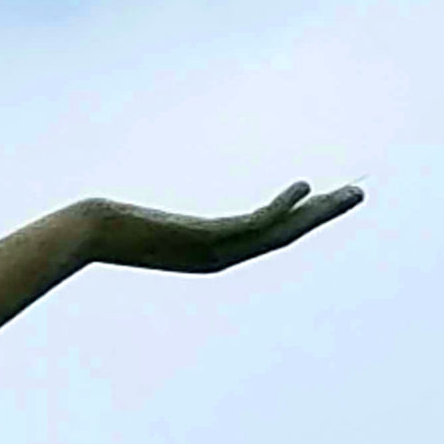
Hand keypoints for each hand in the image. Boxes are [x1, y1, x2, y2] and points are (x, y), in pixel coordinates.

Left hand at [89, 180, 363, 274]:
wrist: (84, 234)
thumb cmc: (106, 228)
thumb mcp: (143, 220)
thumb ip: (157, 220)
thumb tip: (150, 212)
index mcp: (210, 253)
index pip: (266, 236)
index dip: (298, 219)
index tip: (323, 199)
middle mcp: (218, 256)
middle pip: (283, 235)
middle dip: (322, 216)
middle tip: (358, 195)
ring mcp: (212, 250)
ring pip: (278, 232)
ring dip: (317, 213)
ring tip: (350, 194)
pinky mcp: (202, 239)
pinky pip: (252, 224)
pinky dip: (280, 206)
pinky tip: (303, 186)